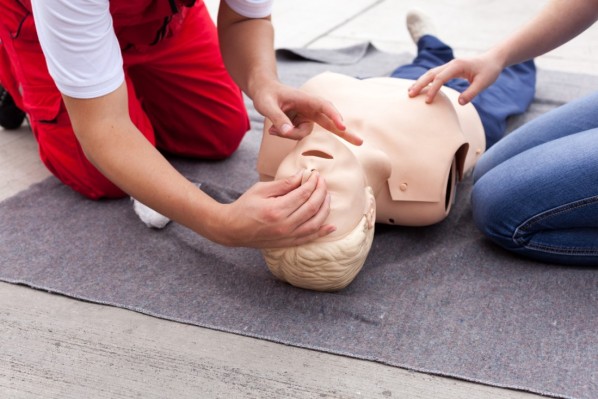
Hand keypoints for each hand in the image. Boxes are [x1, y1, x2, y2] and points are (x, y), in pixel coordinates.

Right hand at [216, 170, 335, 247]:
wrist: (232, 229)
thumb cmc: (244, 206)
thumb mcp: (261, 189)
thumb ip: (283, 184)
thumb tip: (302, 175)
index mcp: (277, 209)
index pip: (304, 193)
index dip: (313, 182)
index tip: (315, 174)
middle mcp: (284, 224)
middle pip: (312, 207)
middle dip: (321, 192)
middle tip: (322, 182)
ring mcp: (287, 236)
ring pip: (315, 223)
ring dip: (325, 209)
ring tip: (327, 197)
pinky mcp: (287, 243)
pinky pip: (309, 238)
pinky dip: (322, 232)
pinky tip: (331, 226)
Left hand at [253, 80, 362, 145]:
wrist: (264, 90)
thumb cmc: (265, 94)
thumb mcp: (266, 105)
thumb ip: (277, 118)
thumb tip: (286, 132)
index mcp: (306, 99)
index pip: (324, 107)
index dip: (334, 116)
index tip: (342, 125)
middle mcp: (310, 109)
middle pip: (331, 122)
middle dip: (345, 132)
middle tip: (360, 142)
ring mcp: (307, 118)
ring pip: (304, 134)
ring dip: (290, 135)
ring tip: (272, 127)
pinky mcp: (302, 125)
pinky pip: (297, 136)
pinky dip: (286, 135)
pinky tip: (274, 129)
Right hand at [407, 52, 503, 104]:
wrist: (493, 60)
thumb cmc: (489, 71)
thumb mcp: (484, 83)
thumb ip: (471, 93)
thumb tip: (460, 103)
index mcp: (457, 66)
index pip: (440, 78)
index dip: (432, 90)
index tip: (428, 102)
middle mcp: (450, 64)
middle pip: (430, 74)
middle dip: (419, 84)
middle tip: (410, 95)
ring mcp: (449, 66)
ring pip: (430, 73)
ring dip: (420, 82)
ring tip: (410, 92)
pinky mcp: (449, 70)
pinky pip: (434, 75)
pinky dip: (426, 81)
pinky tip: (420, 87)